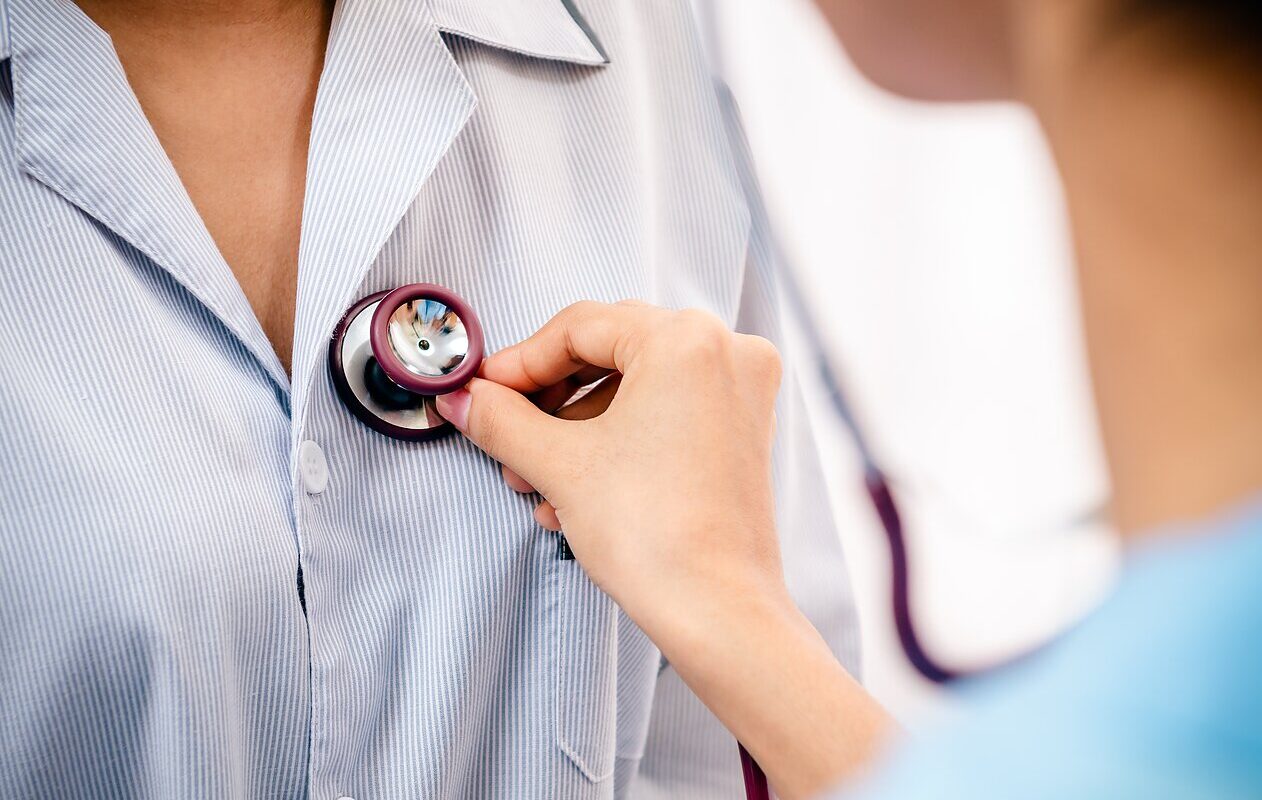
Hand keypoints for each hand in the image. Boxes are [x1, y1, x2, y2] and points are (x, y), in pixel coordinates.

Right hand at [436, 301, 892, 797]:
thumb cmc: (659, 537)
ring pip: (636, 386)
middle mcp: (726, 351)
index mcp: (686, 340)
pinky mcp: (743, 430)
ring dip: (577, 428)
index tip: (483, 390)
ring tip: (535, 479)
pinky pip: (666, 412)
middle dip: (549, 399)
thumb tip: (464, 398)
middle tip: (505, 430)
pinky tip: (574, 491)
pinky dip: (618, 440)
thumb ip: (502, 420)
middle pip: (610, 352)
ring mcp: (742, 392)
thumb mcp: (560, 466)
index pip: (580, 327)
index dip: (520, 362)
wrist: (718, 613)